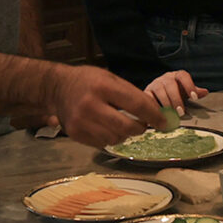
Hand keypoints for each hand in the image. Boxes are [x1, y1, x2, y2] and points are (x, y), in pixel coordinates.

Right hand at [49, 66, 168, 148]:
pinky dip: (110, 138)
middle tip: (143, 125)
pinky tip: (106, 127)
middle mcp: (90, 105)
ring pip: (116, 138)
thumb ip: (131, 94)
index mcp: (103, 86)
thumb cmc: (88, 81)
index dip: (154, 115)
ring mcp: (81, 122)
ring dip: (125, 134)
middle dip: (141, 128)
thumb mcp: (110, 78)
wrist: (57, 88)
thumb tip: (156, 113)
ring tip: (121, 123)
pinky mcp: (75, 134)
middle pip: (127, 127)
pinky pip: (103, 144)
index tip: (164, 122)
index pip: (137, 105)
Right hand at [145, 68, 204, 108]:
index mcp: (177, 76)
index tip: (194, 97)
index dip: (189, 85)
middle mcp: (165, 78)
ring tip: (171, 115)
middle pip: (170, 84)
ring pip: (159, 90)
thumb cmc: (175, 93)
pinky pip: (148, 97)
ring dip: (166, 104)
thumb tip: (205, 92)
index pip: (183, 76)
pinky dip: (154, 106)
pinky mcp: (146, 92)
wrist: (158, 95)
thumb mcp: (186, 92)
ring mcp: (154, 84)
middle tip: (181, 112)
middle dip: (176, 99)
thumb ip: (195, 92)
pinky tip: (159, 114)